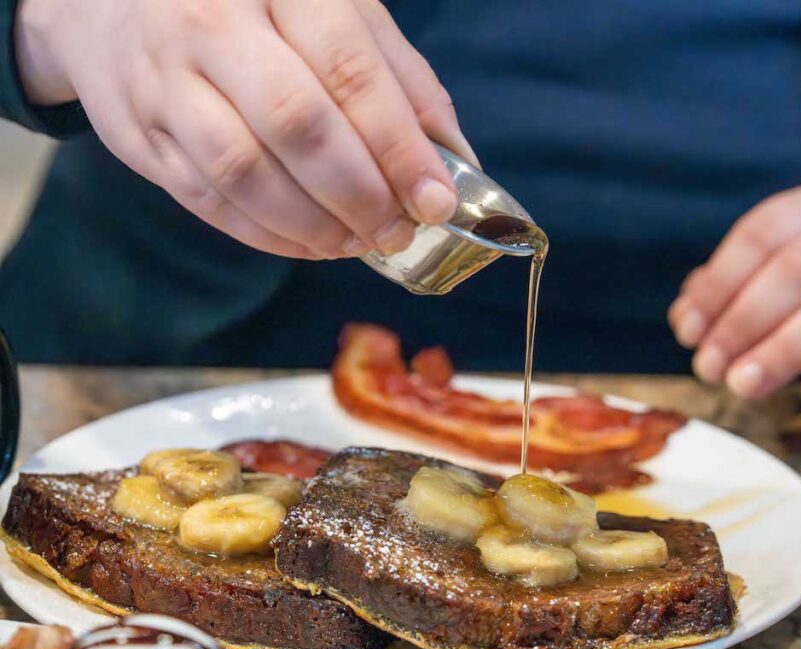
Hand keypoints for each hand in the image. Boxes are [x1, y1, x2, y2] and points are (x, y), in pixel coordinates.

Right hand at [14, 0, 476, 258]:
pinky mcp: (138, 133)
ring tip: (357, 242)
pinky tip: (310, 243)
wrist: (118, 2)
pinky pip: (209, 200)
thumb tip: (453, 158)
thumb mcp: (337, 11)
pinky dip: (269, 235)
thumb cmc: (256, 9)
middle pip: (297, 124)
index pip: (350, 71)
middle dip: (360, 194)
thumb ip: (398, 77)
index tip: (436, 201)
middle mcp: (212, 22)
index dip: (400, 146)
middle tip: (397, 230)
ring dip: (314, 225)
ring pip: (245, 172)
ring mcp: (164, 79)